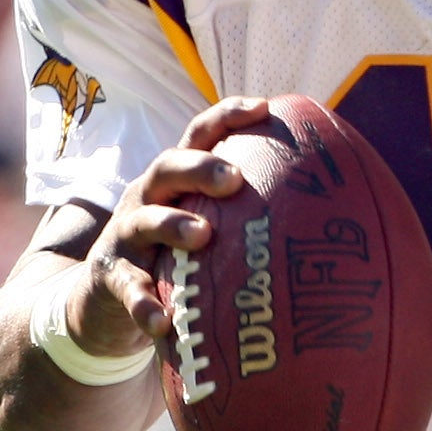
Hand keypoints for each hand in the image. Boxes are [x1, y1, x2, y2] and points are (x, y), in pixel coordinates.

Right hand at [69, 98, 270, 353]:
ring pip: (144, 221)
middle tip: (234, 179)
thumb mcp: (201, 225)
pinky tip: (162, 322)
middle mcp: (147, 198)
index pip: (200, 136)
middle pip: (168, 167)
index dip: (228, 116)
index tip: (265, 108)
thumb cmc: (173, 256)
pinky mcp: (111, 278)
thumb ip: (243, 215)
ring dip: (172, 225)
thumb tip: (327, 218)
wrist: (103, 299)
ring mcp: (126, 236)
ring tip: (203, 235)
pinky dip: (143, 305)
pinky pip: (128, 290)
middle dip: (201, 168)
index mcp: (176, 181)